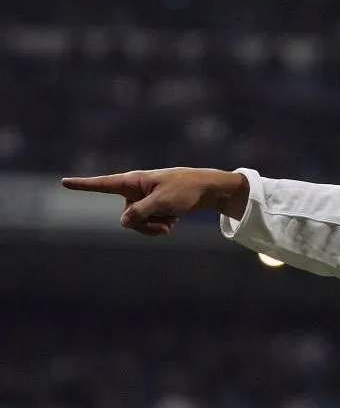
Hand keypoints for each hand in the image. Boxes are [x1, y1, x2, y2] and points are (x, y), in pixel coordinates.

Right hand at [62, 167, 247, 235]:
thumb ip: (140, 213)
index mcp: (133, 181)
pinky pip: (150, 224)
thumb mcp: (163, 203)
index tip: (64, 182)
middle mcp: (135, 190)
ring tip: (173, 218)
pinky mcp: (154, 207)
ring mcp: (145, 200)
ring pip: (139, 224)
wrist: (208, 190)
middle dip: (145, 225)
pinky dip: (163, 224)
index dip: (83, 185)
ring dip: (156, 226)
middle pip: (127, 218)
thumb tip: (123, 223)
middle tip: (167, 220)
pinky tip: (176, 217)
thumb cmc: (186, 190)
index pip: (103, 185)